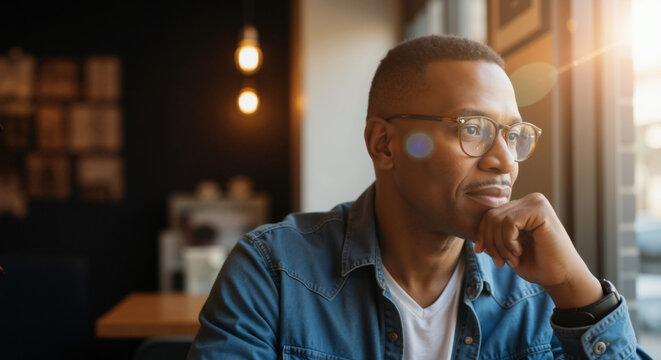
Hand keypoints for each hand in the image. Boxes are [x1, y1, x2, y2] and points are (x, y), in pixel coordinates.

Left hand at [474, 193, 601, 308]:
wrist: (561, 278)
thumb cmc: (537, 265)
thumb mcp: (508, 248)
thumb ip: (493, 236)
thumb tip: (474, 236)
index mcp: (523, 207)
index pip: (489, 215)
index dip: (482, 236)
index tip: (486, 254)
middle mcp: (530, 200)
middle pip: (490, 216)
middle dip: (490, 242)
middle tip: (500, 262)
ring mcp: (536, 202)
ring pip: (497, 220)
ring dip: (500, 246)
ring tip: (512, 258)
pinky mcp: (540, 210)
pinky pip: (508, 223)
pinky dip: (508, 242)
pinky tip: (519, 251)